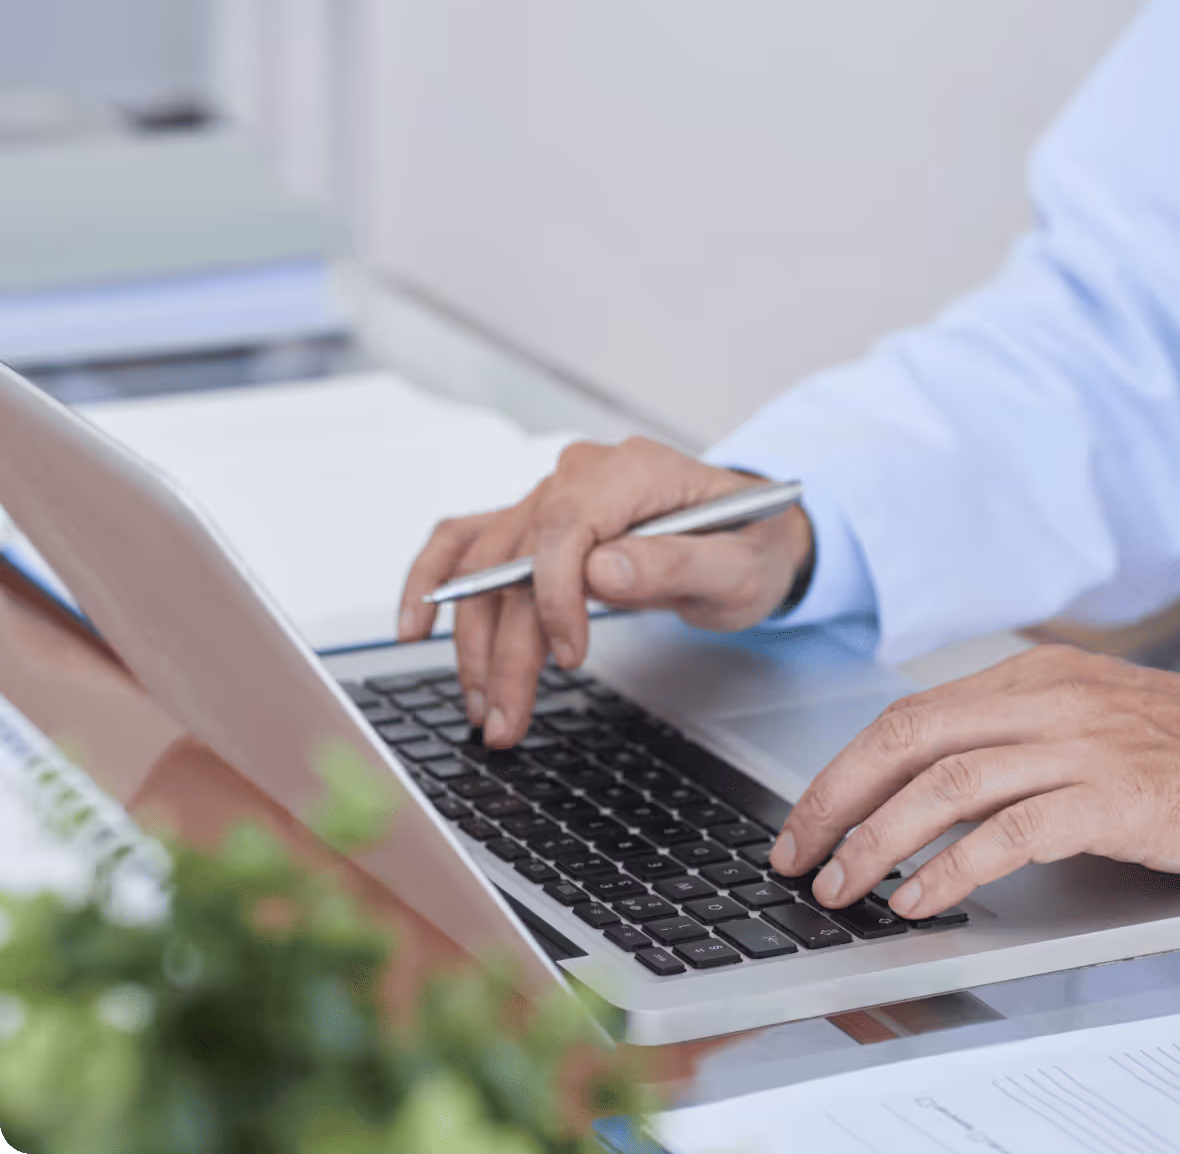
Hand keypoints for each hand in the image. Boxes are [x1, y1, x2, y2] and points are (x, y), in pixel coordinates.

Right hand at [398, 437, 813, 746]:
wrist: (751, 534)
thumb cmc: (752, 546)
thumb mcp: (740, 565)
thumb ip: (677, 564)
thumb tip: (602, 571)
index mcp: (633, 472)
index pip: (565, 526)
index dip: (554, 597)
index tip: (570, 657)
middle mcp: (581, 475)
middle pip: (515, 556)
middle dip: (502, 647)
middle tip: (504, 720)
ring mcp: (552, 495)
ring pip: (483, 562)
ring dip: (471, 638)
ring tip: (481, 707)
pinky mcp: (535, 523)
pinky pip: (467, 540)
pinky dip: (433, 579)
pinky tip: (415, 625)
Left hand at [770, 645, 1179, 919]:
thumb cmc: (1175, 748)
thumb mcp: (1078, 721)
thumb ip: (1003, 741)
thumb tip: (913, 786)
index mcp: (1023, 680)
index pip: (904, 718)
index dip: (843, 772)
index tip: (805, 819)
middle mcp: (1042, 702)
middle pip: (907, 740)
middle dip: (838, 801)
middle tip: (799, 854)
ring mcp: (1078, 747)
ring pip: (947, 785)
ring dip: (880, 840)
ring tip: (844, 886)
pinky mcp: (1113, 799)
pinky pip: (1013, 833)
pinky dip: (955, 868)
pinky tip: (920, 899)